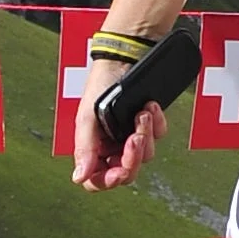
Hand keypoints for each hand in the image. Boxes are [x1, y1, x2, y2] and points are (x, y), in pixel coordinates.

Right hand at [73, 58, 165, 190]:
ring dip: (145, 134)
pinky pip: (159, 135)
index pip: (98, 179)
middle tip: (135, 138)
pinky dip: (157, 122)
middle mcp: (113, 145)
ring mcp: (132, 135)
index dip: (108, 180)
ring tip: (142, 113)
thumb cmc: (101, 83)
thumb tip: (79, 178)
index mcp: (93, 147)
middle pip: (126, 172)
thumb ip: (85, 148)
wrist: (125, 56)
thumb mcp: (87, 116)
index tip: (119, 171)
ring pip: (146, 155)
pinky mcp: (150, 124)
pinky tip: (150, 107)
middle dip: (133, 157)